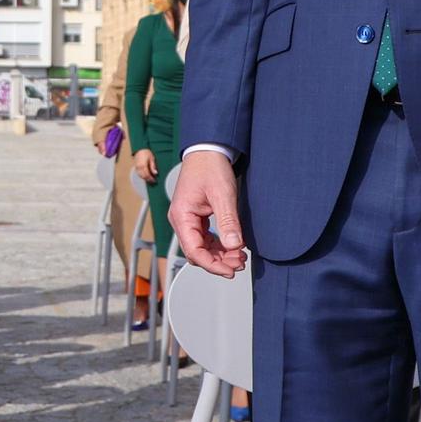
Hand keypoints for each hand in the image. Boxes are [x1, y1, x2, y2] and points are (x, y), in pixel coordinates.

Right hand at [133, 148, 157, 182]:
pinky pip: (138, 174)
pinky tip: (145, 177)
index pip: (147, 175)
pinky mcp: (136, 167)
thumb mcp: (152, 159)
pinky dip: (142, 176)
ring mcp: (137, 167)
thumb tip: (155, 173)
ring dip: (145, 179)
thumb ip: (153, 166)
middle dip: (148, 179)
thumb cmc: (146, 153)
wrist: (140, 149)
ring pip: (140, 176)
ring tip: (149, 180)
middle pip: (144, 176)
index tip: (154, 180)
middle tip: (153, 181)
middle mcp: (139, 167)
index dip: (151, 178)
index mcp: (143, 165)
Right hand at [169, 149, 247, 277]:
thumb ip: (228, 222)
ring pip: (201, 248)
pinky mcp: (195, 217)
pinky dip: (218, 246)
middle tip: (240, 263)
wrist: (207, 150)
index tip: (230, 271)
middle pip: (196, 253)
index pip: (194, 251)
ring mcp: (187, 219)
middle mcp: (181, 220)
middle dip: (217, 262)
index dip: (212, 265)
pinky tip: (232, 247)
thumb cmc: (210, 167)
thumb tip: (234, 246)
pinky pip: (204, 239)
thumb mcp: (223, 194)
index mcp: (181, 216)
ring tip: (239, 257)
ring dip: (219, 255)